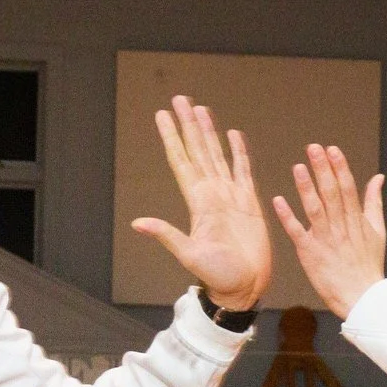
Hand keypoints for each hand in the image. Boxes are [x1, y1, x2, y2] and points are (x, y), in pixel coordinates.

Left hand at [131, 96, 271, 310]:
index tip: (162, 115)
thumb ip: (167, 235)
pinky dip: (239, 152)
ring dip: (209, 132)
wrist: (245, 288)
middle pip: (198, 151)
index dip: (172, 137)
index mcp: (198, 202)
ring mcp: (230, 197)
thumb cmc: (218, 276)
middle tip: (180, 99)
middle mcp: (211, 194)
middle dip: (188, 125)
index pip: (182, 161)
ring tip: (201, 109)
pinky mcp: (249, 203)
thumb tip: (138, 224)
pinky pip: (243, 170)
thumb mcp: (189, 255)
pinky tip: (233, 135)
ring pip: (217, 155)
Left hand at [271, 144, 386, 317]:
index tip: (331, 149)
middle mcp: (341, 227)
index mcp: (356, 220)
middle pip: (332, 194)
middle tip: (313, 148)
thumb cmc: (368, 265)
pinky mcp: (310, 254)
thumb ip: (374, 201)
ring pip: (315, 209)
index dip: (339, 167)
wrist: (362, 298)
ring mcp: (325, 240)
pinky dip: (288, 217)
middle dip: (323, 170)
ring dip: (306, 188)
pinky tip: (278, 200)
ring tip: (298, 167)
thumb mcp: (378, 230)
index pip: (348, 188)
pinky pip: (297, 233)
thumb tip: (378, 177)